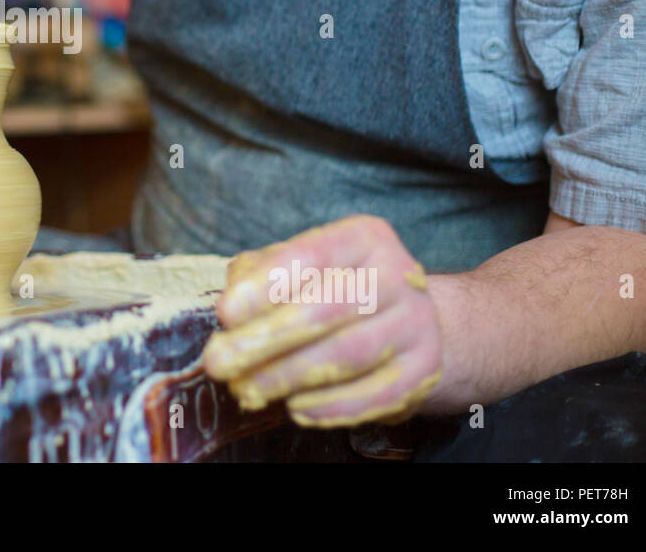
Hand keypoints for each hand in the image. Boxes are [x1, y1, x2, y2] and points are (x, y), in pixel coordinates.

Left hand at [202, 215, 442, 427]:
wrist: (407, 319)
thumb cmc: (333, 287)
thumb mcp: (298, 266)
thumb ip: (260, 275)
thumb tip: (231, 309)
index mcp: (363, 237)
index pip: (310, 256)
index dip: (265, 286)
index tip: (225, 313)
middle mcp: (398, 274)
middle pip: (327, 309)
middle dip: (266, 339)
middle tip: (219, 362)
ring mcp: (418, 322)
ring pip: (348, 354)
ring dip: (289, 376)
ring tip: (247, 388)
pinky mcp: (426, 368)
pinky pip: (377, 394)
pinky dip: (331, 405)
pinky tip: (295, 408)